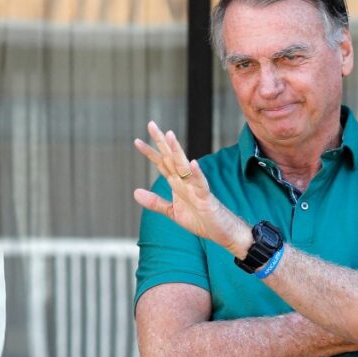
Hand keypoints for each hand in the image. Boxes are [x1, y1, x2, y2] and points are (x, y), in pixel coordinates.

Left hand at [133, 121, 248, 254]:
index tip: (137, 141)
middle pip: (171, 158)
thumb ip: (155, 202)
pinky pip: (201, 184)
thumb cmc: (201, 219)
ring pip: (185, 166)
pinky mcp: (206, 197)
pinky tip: (193, 163)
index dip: (150, 152)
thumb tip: (135, 192)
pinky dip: (197, 174)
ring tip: (169, 136)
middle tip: (151, 124)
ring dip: (177, 151)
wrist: (222, 232)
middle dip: (161, 142)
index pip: (162, 163)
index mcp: (177, 183)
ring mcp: (196, 187)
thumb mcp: (172, 212)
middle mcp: (185, 181)